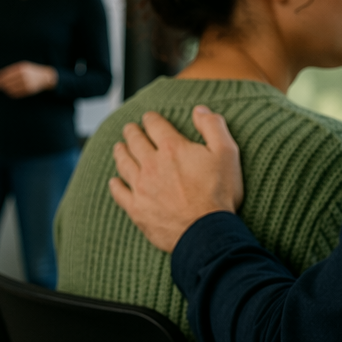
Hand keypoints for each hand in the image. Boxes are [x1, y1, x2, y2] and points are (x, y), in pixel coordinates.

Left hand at [0, 61, 57, 97]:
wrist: (45, 77)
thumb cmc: (31, 72)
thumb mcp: (22, 67)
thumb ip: (11, 71)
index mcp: (20, 68)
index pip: (5, 74)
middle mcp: (23, 75)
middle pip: (6, 82)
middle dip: (1, 84)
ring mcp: (26, 83)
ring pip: (10, 89)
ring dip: (6, 89)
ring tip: (6, 88)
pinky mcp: (28, 91)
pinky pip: (15, 94)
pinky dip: (11, 93)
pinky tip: (12, 91)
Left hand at [108, 107, 243, 252]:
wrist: (207, 232)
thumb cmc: (219, 193)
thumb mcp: (227, 153)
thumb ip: (213, 127)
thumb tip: (199, 110)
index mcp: (173, 148)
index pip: (155, 125)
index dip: (151, 119)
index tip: (148, 118)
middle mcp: (152, 164)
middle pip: (135, 141)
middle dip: (132, 132)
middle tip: (130, 129)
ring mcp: (141, 187)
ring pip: (124, 163)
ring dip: (120, 152)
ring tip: (119, 147)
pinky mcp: (136, 209)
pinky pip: (119, 193)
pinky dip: (115, 185)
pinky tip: (114, 181)